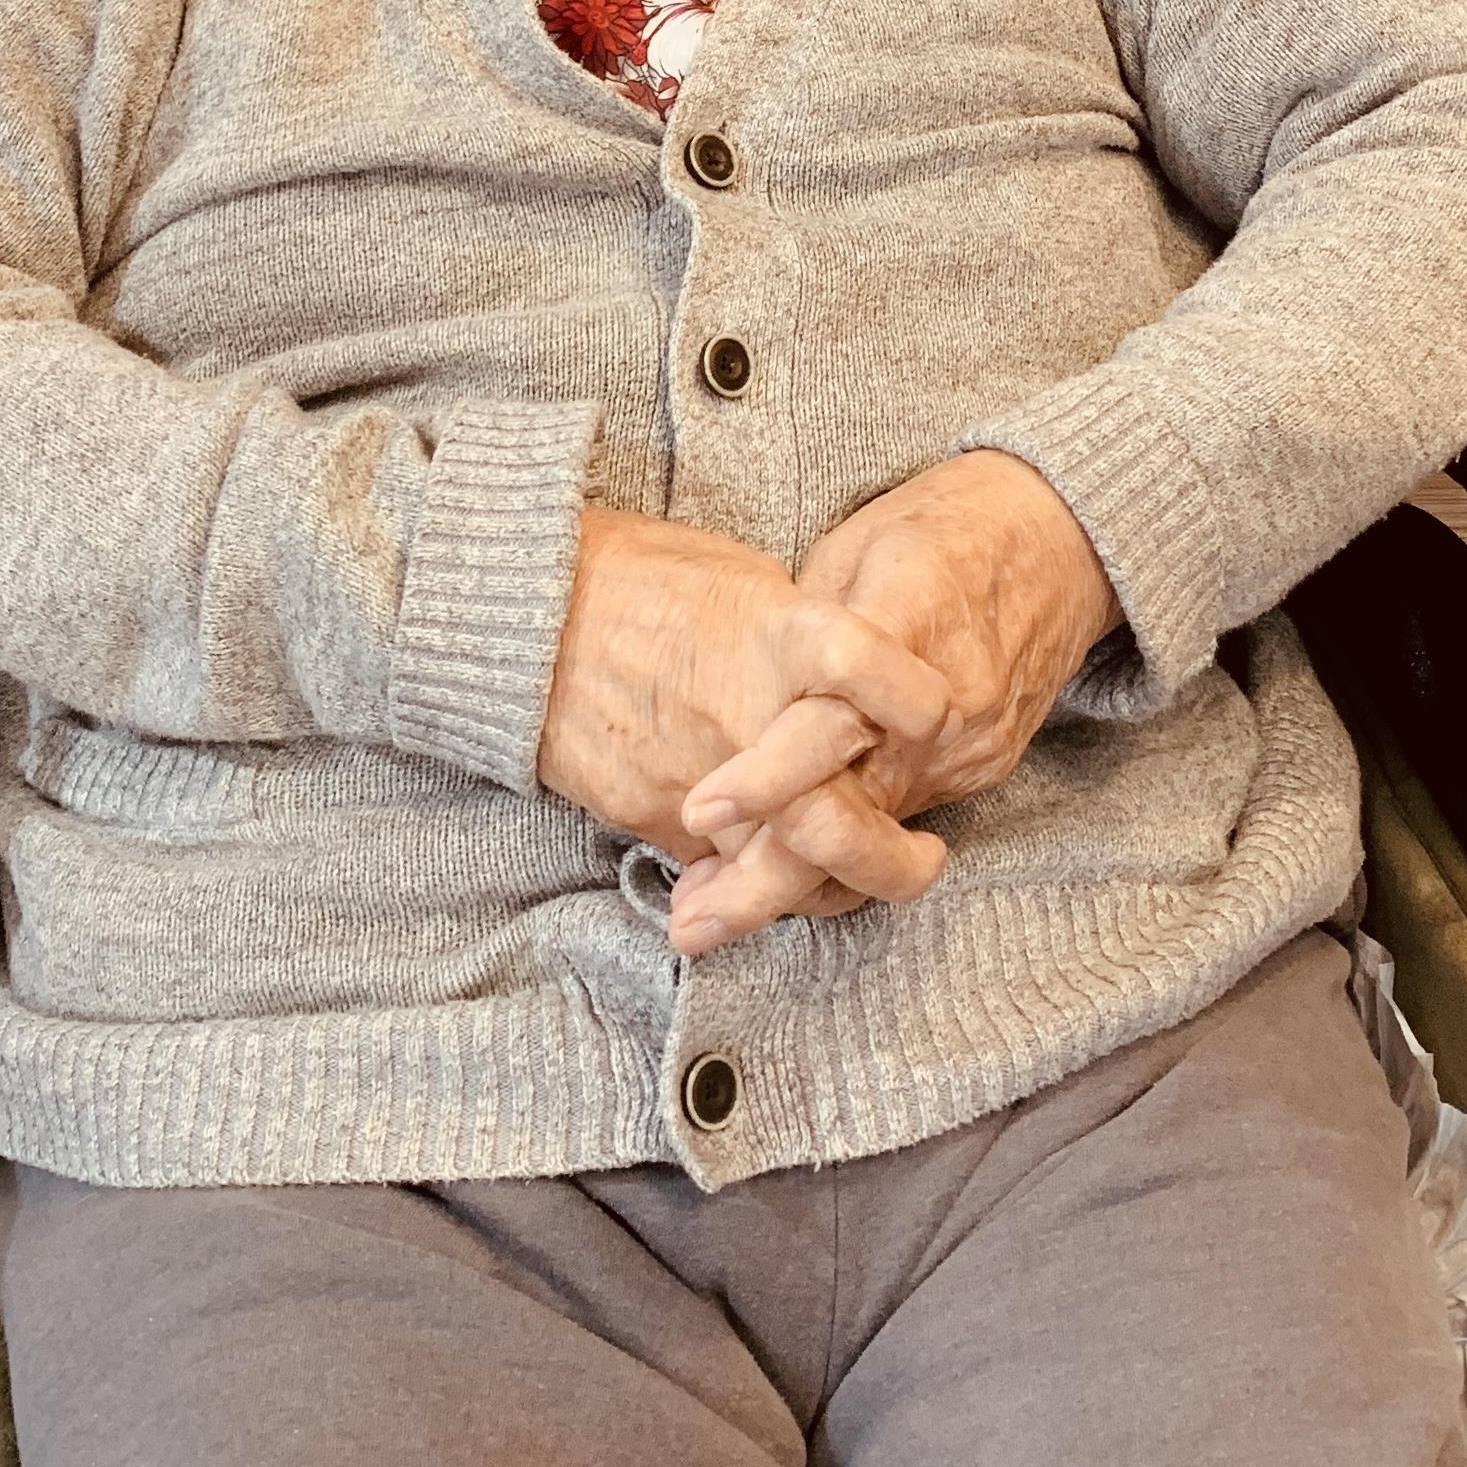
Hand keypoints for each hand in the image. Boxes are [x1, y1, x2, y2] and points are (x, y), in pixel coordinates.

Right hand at [536, 504, 955, 915]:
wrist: (527, 619)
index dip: (908, 694)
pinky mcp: (656, 819)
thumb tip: (853, 689)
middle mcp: (743, 717)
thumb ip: (806, 642)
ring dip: (832, 889)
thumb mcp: (744, 581)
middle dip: (888, 858)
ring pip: (783, 868)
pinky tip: (783, 880)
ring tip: (864, 886)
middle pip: (832, 815)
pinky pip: (724, 873)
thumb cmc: (643, 577)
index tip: (938, 713)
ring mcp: (699, 780)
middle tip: (926, 862)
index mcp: (771, 634)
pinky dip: (760, 885)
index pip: (856, 665)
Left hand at [669, 455, 1118, 954]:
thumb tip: (735, 694)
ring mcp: (970, 747)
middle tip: (691, 921)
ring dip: (791, 880)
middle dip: (769, 877)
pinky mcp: (985, 767)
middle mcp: (942, 706)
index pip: (829, 721)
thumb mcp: (854, 551)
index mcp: (901, 631)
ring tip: (707, 916)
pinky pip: (900, 819)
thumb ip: (801, 632)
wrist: (1060, 535)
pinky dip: (841, 853)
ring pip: (872, 835)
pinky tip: (780, 879)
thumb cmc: (937, 526)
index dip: (765, 776)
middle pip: (849, 812)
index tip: (700, 812)